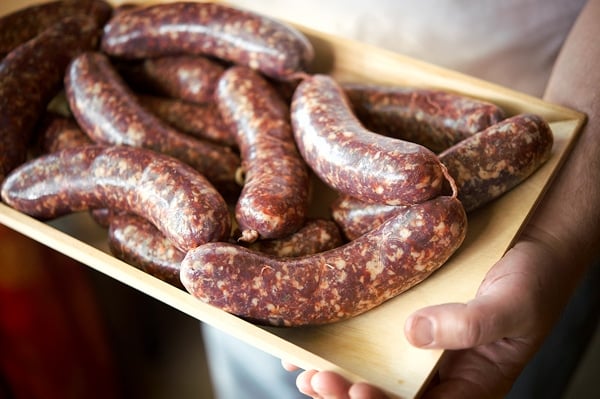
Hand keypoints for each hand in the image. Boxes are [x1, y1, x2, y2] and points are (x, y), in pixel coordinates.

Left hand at [285, 227, 568, 398]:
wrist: (531, 244)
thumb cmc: (535, 279)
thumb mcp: (514, 303)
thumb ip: (474, 323)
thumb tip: (415, 333)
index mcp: (470, 384)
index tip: (354, 390)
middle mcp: (438, 371)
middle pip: (388, 396)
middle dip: (348, 395)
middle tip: (317, 380)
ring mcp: (418, 344)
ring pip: (372, 372)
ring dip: (336, 376)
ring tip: (305, 372)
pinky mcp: (404, 317)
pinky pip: (369, 338)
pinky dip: (339, 344)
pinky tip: (311, 343)